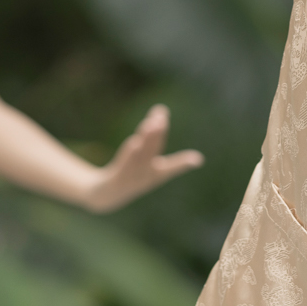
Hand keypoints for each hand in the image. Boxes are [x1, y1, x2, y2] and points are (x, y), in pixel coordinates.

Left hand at [80, 104, 204, 213]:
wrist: (108, 196)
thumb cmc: (132, 173)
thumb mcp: (144, 156)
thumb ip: (152, 134)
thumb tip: (161, 109)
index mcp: (156, 173)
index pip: (173, 166)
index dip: (184, 162)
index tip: (198, 160)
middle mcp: (146, 176)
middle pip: (154, 151)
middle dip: (158, 134)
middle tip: (162, 119)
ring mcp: (131, 178)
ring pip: (140, 155)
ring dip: (146, 139)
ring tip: (151, 124)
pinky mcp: (116, 179)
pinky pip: (124, 165)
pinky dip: (130, 154)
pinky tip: (134, 142)